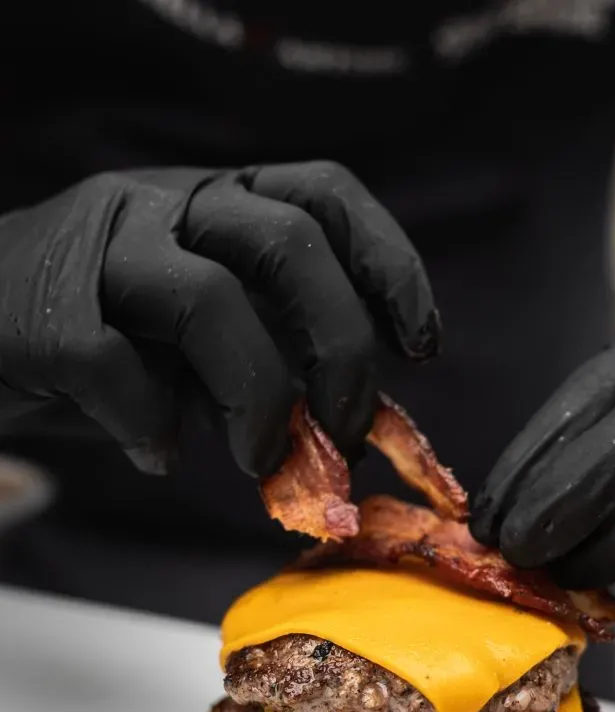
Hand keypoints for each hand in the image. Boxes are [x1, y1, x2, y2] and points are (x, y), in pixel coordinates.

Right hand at [0, 164, 437, 475]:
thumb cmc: (105, 339)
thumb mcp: (201, 342)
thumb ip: (266, 365)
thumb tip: (345, 430)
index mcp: (217, 205)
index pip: (325, 195)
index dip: (390, 263)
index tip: (421, 342)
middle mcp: (166, 206)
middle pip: (288, 240)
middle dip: (340, 344)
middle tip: (342, 428)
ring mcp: (99, 248)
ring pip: (210, 298)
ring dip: (258, 396)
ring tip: (255, 458)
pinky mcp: (40, 308)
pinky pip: (113, 362)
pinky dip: (151, 424)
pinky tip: (157, 453)